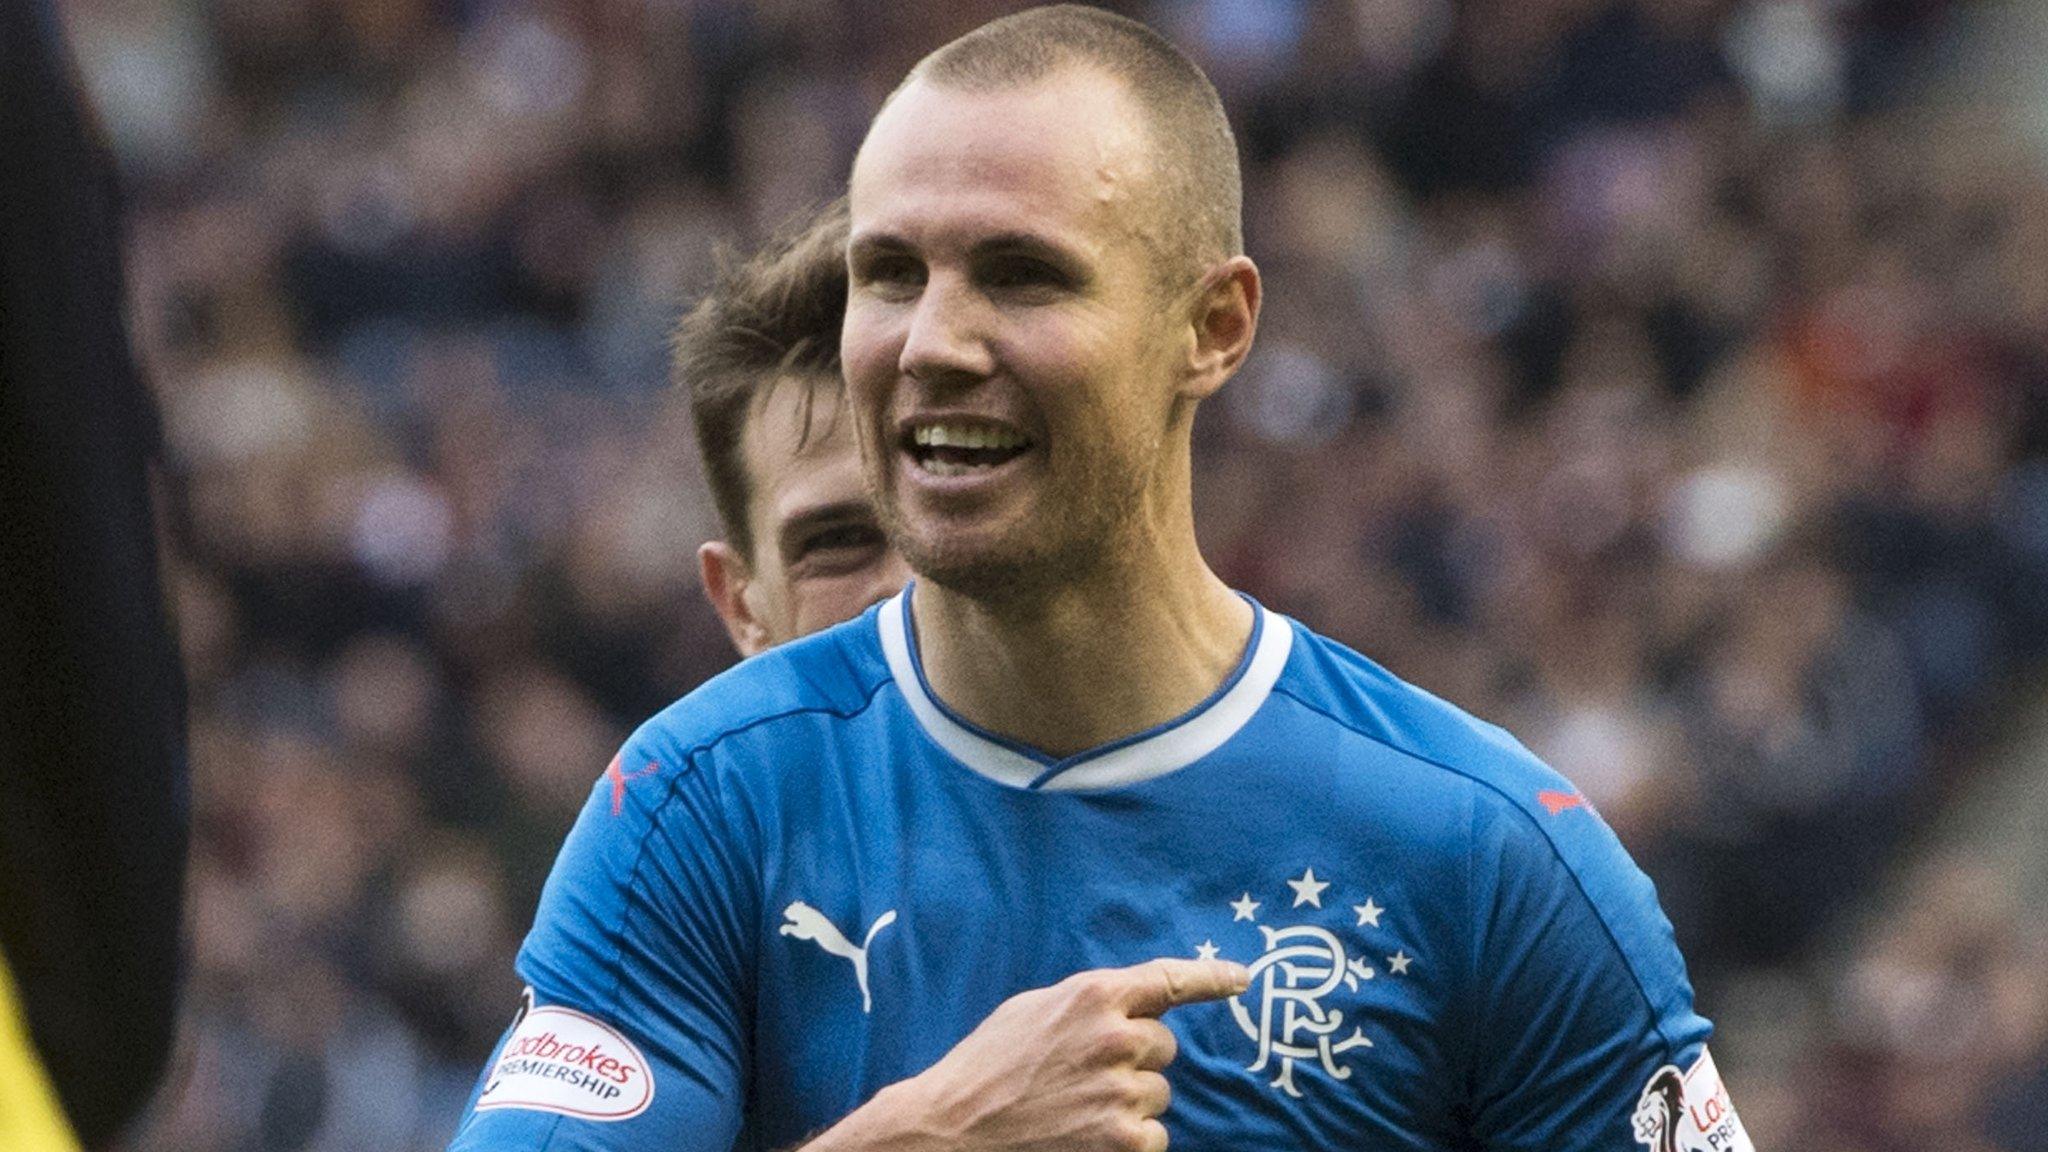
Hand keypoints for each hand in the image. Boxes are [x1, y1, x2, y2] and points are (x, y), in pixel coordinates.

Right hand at [814, 958, 1248, 1151]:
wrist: (952, 1129)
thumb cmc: (986, 1067)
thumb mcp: (1034, 1010)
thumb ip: (1088, 1004)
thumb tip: (1132, 1006)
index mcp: (1094, 994)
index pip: (1169, 980)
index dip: (1211, 977)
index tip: (1241, 979)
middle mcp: (1116, 1036)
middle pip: (1164, 1047)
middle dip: (1137, 1060)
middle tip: (1088, 1076)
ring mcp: (1122, 1090)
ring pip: (1158, 1094)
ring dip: (1130, 1103)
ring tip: (1076, 1110)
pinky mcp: (1124, 1140)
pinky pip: (1154, 1136)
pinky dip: (1129, 1141)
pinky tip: (1085, 1137)